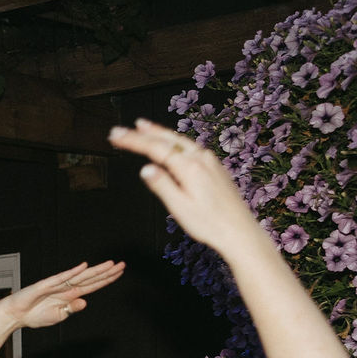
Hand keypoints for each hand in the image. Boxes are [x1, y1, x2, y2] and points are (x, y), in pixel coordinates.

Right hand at [1, 261, 123, 330]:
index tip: (119, 273)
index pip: (93, 285)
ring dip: (95, 270)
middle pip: (91, 278)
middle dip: (107, 272)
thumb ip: (71, 309)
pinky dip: (72, 272)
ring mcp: (58, 285)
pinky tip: (83, 266)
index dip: (106, 280)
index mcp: (70, 295)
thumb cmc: (35, 315)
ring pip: (80, 276)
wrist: (16, 315)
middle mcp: (67, 287)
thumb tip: (84, 302)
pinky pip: (62, 278)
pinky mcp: (46, 284)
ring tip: (110, 264)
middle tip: (122, 265)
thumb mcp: (58, 316)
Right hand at [110, 120, 259, 249]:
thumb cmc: (210, 224)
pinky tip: (172, 143)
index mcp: (189, 168)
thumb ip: (162, 185)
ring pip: (180, 141)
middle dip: (143, 133)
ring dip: (160, 133)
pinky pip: (190, 147)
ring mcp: (210, 161)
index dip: (134, 140)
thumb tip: (146, 169)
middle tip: (124, 129)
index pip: (155, 148)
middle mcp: (201, 159)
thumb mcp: (180, 207)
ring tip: (144, 126)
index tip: (116, 135)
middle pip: (167, 139)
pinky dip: (175, 141)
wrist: (239, 231)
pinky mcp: (215, 167)